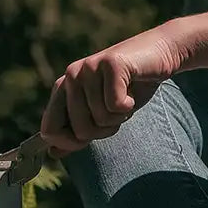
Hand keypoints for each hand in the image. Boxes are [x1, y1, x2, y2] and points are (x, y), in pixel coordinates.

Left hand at [40, 22, 189, 156]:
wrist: (158, 55)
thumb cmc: (129, 86)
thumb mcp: (100, 112)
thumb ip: (77, 130)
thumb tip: (53, 153)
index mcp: (63, 88)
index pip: (49, 129)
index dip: (70, 143)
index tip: (90, 139)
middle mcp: (71, 76)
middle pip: (80, 130)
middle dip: (104, 131)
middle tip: (116, 112)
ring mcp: (89, 68)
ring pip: (101, 119)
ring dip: (120, 116)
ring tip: (125, 98)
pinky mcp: (111, 64)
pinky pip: (115, 105)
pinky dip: (129, 106)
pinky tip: (131, 92)